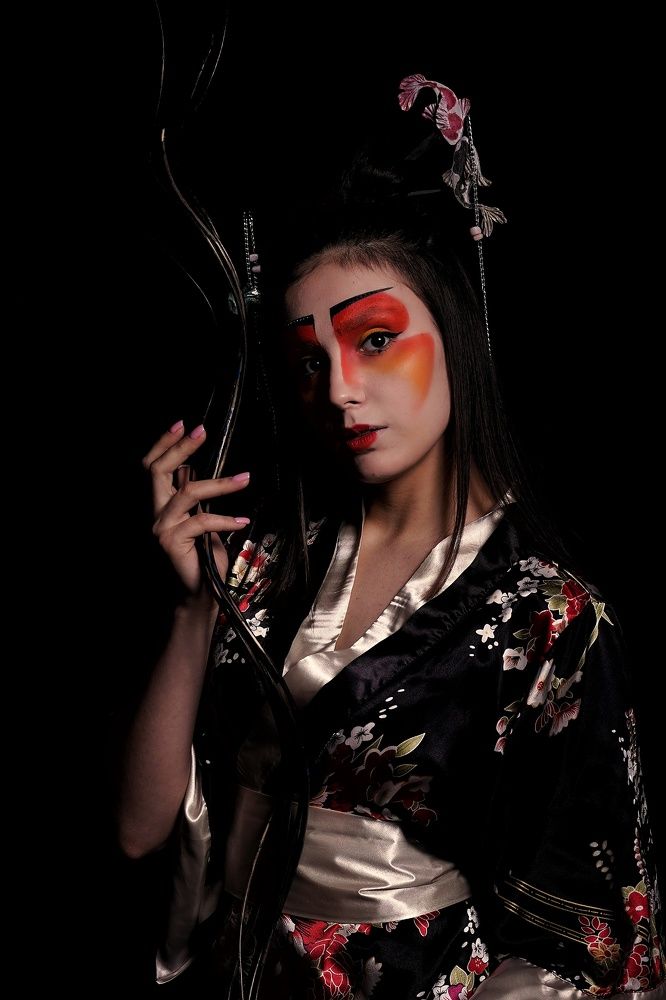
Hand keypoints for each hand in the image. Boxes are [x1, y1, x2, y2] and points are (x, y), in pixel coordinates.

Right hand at [142, 421, 250, 597]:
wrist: (200, 595)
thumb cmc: (204, 559)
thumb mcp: (202, 521)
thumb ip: (197, 499)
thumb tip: (200, 469)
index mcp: (161, 505)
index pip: (153, 468)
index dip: (165, 444)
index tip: (184, 425)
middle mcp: (155, 513)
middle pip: (157, 470)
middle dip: (180, 447)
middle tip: (202, 431)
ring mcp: (160, 527)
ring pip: (187, 491)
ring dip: (220, 483)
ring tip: (245, 478)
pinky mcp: (171, 542)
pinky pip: (202, 522)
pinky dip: (225, 520)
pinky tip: (242, 521)